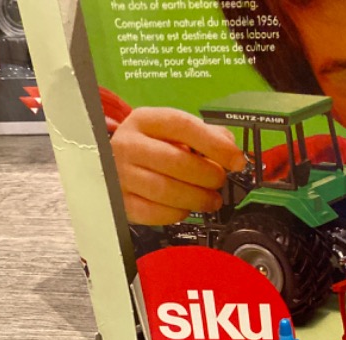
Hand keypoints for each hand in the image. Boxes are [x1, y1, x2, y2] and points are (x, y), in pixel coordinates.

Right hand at [111, 107, 245, 224]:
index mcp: (144, 120)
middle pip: (177, 162)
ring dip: (197, 199)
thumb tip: (231, 148)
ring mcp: (122, 175)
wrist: (108, 164)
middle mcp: (129, 145)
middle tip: (219, 182)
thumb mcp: (169, 132)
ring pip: (167, 191)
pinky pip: (155, 213)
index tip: (236, 160)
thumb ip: (202, 134)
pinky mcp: (122, 202)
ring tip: (210, 200)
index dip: (215, 144)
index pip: (183, 126)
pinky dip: (177, 213)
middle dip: (208, 176)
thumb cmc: (147, 148)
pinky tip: (185, 208)